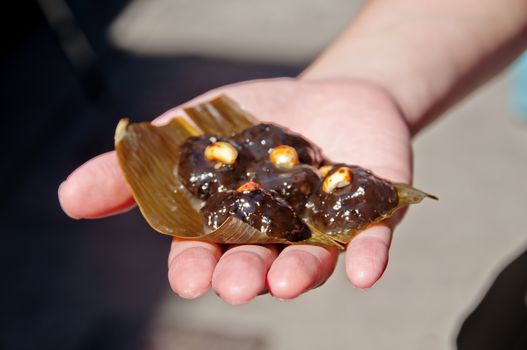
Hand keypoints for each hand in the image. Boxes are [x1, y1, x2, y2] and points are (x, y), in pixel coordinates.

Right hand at [58, 78, 411, 303]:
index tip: (188, 279)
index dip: (196, 268)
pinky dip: (368, 256)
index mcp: (229, 225)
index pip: (206, 254)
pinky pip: (371, 240)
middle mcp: (274, 238)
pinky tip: (365, 271)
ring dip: (298, 273)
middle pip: (256, 263)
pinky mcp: (368, 212)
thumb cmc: (250, 122)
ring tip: (287, 280)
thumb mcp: (185, 133)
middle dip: (245, 276)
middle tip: (236, 286)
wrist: (325, 95)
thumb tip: (68, 199)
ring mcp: (323, 229)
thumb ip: (134, 169)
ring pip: (310, 260)